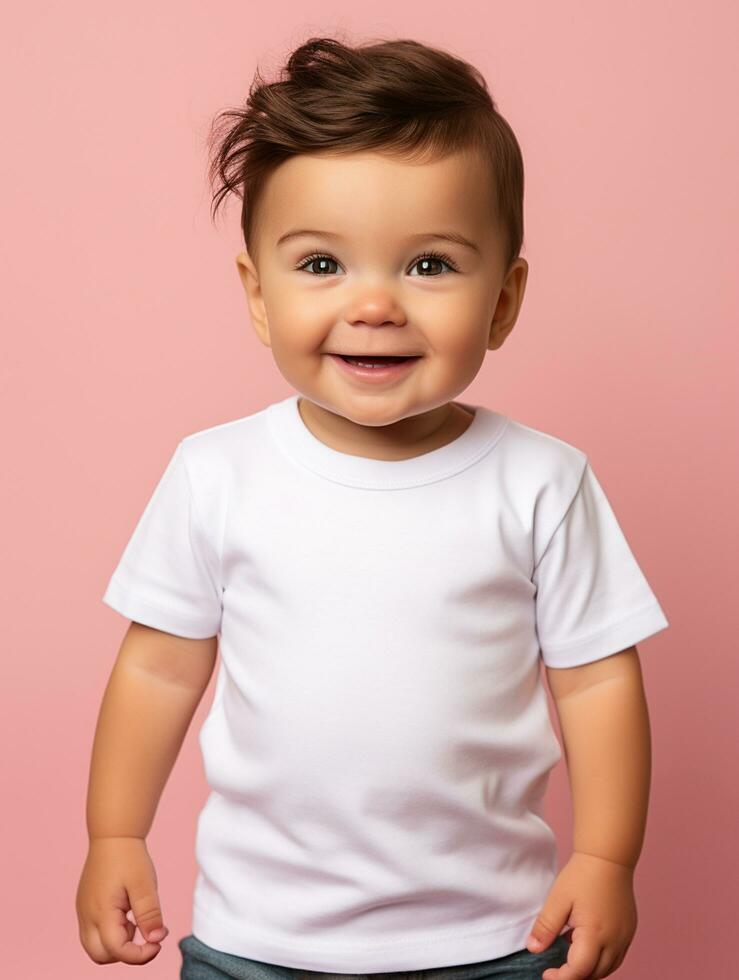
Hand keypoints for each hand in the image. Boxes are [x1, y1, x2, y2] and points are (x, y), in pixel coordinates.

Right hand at [76, 836, 169, 963]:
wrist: (113, 834)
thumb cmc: (129, 857)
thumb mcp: (145, 885)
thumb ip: (149, 914)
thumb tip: (156, 940)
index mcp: (101, 912)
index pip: (117, 951)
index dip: (140, 955)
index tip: (158, 943)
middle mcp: (87, 916)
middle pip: (100, 955)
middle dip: (125, 953)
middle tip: (146, 933)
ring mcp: (83, 912)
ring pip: (95, 946)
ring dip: (117, 943)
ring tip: (136, 919)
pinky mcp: (85, 906)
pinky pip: (94, 931)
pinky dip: (112, 932)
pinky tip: (127, 912)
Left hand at [525, 851, 637, 978]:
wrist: (608, 856)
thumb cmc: (582, 875)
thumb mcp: (558, 899)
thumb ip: (546, 927)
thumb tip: (533, 949)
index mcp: (595, 934)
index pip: (579, 971)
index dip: (562, 978)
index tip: (546, 974)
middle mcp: (615, 940)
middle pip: (595, 973)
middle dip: (575, 976)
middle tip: (555, 969)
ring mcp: (625, 936)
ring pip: (608, 968)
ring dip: (589, 969)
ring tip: (569, 955)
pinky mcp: (629, 931)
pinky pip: (616, 956)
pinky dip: (601, 959)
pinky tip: (585, 944)